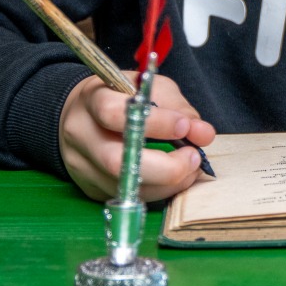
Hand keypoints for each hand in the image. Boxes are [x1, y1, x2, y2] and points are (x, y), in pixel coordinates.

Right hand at [59, 72, 216, 201]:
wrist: (81, 115)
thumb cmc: (122, 98)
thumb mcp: (150, 88)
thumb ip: (178, 108)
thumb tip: (203, 133)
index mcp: (92, 100)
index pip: (115, 114)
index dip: (155, 123)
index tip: (185, 126)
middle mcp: (81, 135)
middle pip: (117, 162)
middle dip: (165, 166)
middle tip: (193, 157)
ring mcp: (82, 165)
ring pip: (124, 186)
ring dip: (167, 183)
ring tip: (190, 169)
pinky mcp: (91, 187)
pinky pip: (127, 197)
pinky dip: (158, 191)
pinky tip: (174, 180)